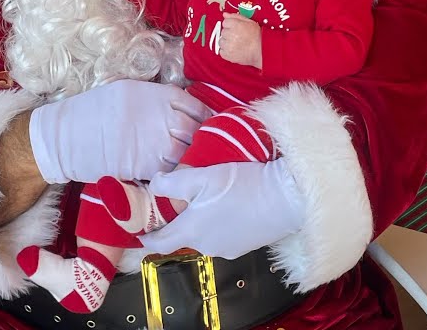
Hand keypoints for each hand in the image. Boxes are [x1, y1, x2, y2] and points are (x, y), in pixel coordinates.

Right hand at [28, 80, 210, 183]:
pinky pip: (168, 170)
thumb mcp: (125, 91)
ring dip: (190, 158)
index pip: (193, 105)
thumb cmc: (92, 112)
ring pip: (184, 152)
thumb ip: (154, 98)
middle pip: (193, 130)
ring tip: (193, 163)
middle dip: (201, 139)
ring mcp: (150, 141)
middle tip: (205, 147)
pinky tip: (175, 173)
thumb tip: (180, 110)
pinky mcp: (141, 166)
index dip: (205, 116)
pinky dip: (174, 172)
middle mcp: (156, 115)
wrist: (64, 136)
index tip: (209, 125)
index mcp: (153, 94)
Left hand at [140, 160, 304, 259]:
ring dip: (200, 223)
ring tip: (206, 201)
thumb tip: (153, 186)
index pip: (159, 243)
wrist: (287, 199)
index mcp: (190, 232)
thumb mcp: (200, 177)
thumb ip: (171, 184)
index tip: (140, 231)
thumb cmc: (240, 186)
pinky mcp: (246, 246)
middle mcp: (206, 247)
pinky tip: (229, 208)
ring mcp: (227, 249)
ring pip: (204, 236)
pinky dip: (219, 225)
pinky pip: (223, 236)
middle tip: (176, 203)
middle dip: (177, 224)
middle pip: (182, 238)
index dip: (146, 238)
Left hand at [219, 13, 261, 68]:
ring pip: (221, 41)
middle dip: (229, 34)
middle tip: (238, 37)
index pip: (225, 22)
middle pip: (223, 32)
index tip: (236, 29)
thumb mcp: (250, 22)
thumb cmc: (258, 38)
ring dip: (227, 42)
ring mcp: (228, 45)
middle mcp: (230, 34)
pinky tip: (234, 50)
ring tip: (237, 44)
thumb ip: (236, 17)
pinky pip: (221, 51)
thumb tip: (225, 14)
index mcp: (235, 24)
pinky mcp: (227, 55)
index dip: (231, 26)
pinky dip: (226, 51)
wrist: (261, 52)